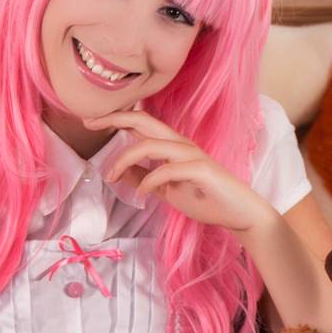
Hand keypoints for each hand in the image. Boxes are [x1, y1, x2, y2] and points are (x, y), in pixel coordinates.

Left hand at [85, 109, 275, 234]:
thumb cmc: (207, 200)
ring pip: (152, 144)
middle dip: (115, 118)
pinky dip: (150, 180)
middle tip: (89, 123)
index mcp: (173, 146)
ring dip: (126, 158)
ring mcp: (192, 155)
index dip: (116, 118)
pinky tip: (141, 193)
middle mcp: (182, 144)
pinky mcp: (202, 170)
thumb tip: (119, 172)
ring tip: (111, 176)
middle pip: (145, 122)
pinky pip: (169, 169)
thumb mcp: (167, 191)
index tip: (91, 121)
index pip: (141, 124)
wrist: (241, 214)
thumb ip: (145, 179)